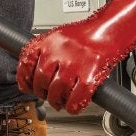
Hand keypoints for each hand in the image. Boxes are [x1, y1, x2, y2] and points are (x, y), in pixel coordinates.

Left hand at [16, 0, 135, 113]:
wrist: (111, 30)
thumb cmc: (87, 35)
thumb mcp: (60, 36)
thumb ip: (45, 51)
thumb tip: (30, 73)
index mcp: (49, 41)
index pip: (26, 63)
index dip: (24, 79)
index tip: (26, 86)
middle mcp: (60, 52)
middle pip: (40, 81)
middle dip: (41, 92)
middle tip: (46, 95)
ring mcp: (75, 64)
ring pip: (57, 92)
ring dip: (56, 101)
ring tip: (59, 102)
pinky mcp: (90, 75)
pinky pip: (77, 98)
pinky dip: (73, 106)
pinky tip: (73, 106)